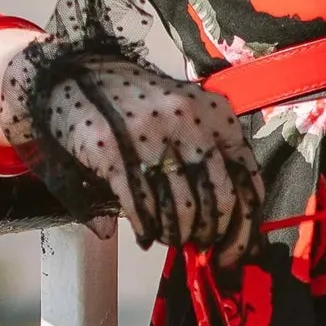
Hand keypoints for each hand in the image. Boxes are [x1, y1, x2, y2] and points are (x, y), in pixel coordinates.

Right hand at [2, 41, 266, 264]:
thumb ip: (214, 156)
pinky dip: (147, 229)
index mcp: (215, 115)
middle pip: (218, 201)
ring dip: (178, 235)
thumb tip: (236, 224)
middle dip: (210, 234)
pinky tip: (145, 235)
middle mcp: (189, 123)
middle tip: (199, 246)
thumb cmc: (141, 104)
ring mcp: (151, 137)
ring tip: (170, 238)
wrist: (80, 75)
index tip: (233, 251)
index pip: (246, 180)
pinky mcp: (114, 152)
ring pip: (182, 209)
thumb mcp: (188, 115)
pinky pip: (143, 207)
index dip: (244, 226)